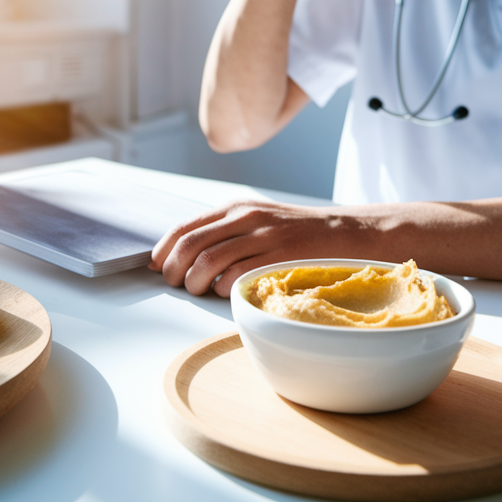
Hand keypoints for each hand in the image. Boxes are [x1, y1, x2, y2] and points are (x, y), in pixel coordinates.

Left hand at [149, 201, 378, 296]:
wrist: (345, 234)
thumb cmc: (297, 234)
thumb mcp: (258, 221)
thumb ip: (224, 233)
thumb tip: (182, 256)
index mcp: (236, 208)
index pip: (186, 227)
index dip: (163, 249)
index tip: (156, 266)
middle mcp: (246, 218)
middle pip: (191, 245)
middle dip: (174, 269)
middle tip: (175, 284)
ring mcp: (263, 237)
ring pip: (209, 262)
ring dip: (195, 283)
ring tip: (199, 291)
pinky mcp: (279, 258)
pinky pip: (237, 277)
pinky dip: (223, 289)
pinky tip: (227, 292)